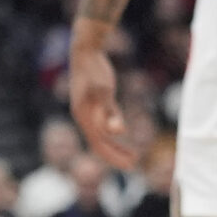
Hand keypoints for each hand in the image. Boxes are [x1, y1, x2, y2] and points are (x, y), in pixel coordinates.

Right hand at [69, 26, 138, 168]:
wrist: (85, 52)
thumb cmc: (94, 70)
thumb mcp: (104, 90)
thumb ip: (110, 112)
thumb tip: (118, 133)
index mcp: (84, 116)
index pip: (99, 144)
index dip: (114, 155)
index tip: (132, 162)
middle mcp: (83, 117)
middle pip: (98, 143)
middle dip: (115, 155)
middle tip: (133, 164)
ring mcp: (86, 111)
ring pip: (100, 135)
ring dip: (115, 146)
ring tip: (132, 154)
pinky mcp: (92, 104)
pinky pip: (101, 124)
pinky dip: (112, 132)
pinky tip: (121, 134)